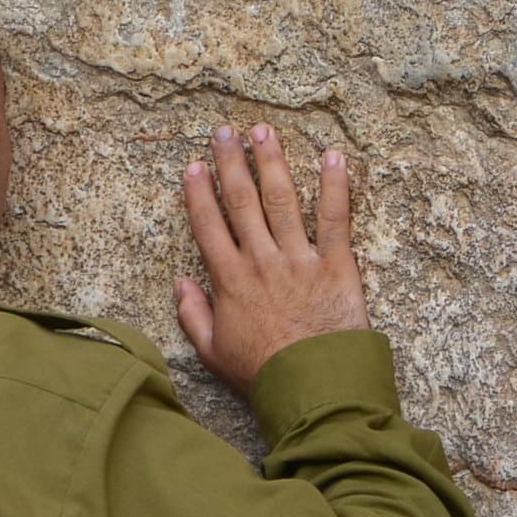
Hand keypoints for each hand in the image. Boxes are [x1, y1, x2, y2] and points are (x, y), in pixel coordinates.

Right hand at [175, 123, 368, 396]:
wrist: (310, 385)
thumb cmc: (261, 373)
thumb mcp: (212, 351)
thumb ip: (192, 315)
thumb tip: (180, 284)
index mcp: (230, 281)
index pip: (209, 226)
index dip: (199, 194)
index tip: (193, 166)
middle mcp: (261, 260)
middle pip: (242, 202)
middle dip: (232, 163)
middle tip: (224, 131)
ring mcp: (299, 259)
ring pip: (282, 200)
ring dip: (273, 162)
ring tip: (264, 131)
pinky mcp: (336, 265)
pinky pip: (335, 218)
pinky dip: (336, 186)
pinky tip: (333, 157)